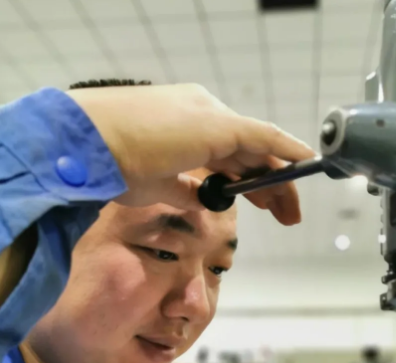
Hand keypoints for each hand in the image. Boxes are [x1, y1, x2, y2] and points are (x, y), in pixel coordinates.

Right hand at [67, 84, 314, 224]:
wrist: (90, 148)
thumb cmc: (113, 166)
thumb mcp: (157, 184)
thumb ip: (185, 189)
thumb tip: (203, 200)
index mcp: (187, 128)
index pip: (230, 155)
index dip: (249, 181)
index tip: (262, 204)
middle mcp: (203, 115)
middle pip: (250, 154)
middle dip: (269, 186)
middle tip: (284, 214)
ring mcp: (211, 117)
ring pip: (260, 149)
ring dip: (280, 179)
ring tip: (292, 209)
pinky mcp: (218, 124)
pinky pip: (264, 136)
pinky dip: (287, 148)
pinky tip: (305, 161)